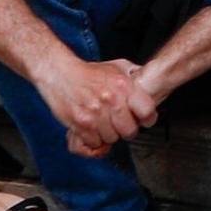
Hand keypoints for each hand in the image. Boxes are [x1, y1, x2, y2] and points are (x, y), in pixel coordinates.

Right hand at [35, 45, 158, 153]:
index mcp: (123, 86)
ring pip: (112, 139)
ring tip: (102, 122)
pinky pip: (94, 143)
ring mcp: (95, 114)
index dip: (147, 119)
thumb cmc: (88, 72)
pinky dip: (92, 139)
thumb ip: (135, 75)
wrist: (59, 73)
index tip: (142, 120)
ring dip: (107, 134)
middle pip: (130, 131)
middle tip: (119, 123)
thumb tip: (151, 80)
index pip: (147, 111)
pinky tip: (91, 127)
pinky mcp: (81, 124)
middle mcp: (111, 100)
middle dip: (126, 130)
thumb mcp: (117, 67)